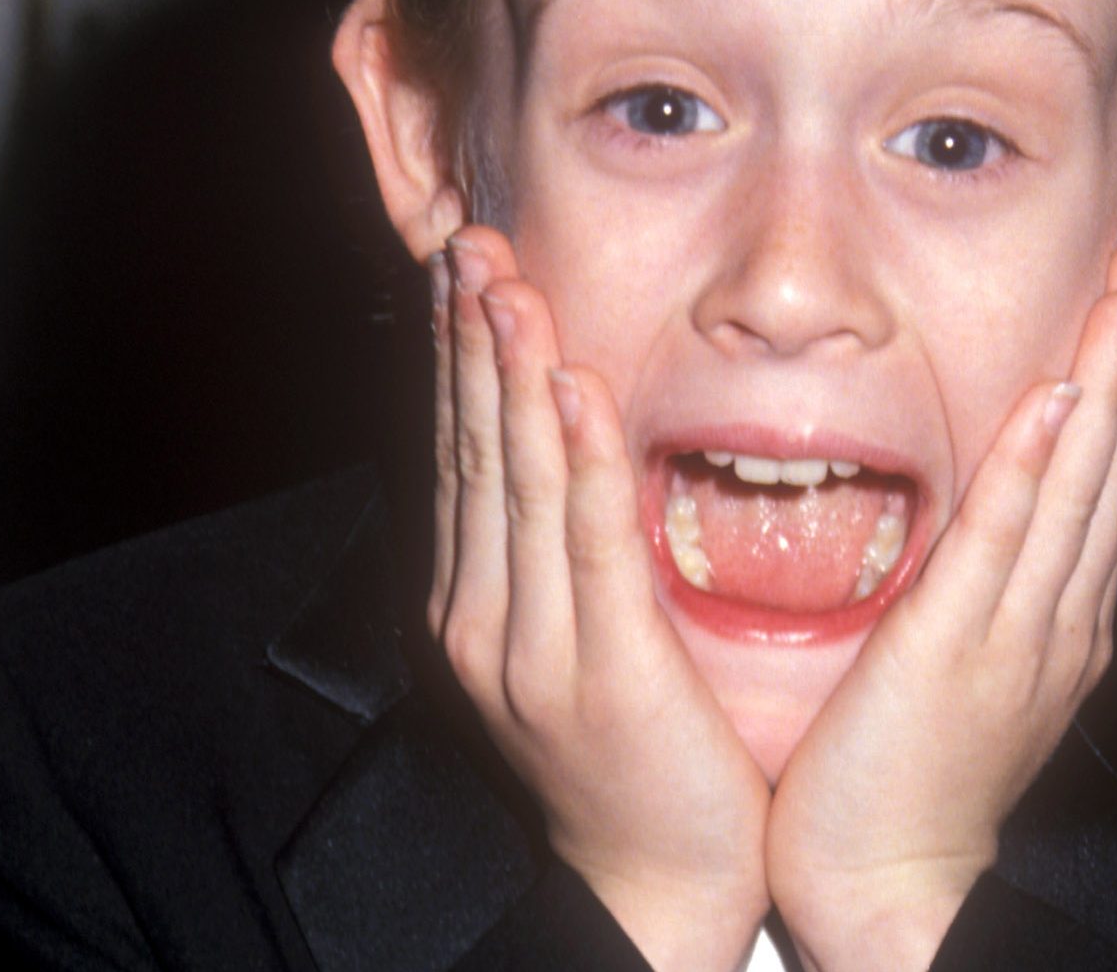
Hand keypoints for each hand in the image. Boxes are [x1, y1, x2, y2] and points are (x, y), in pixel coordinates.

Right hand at [431, 226, 772, 971]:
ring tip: (505, 281)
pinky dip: (578, 460)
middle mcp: (484, 615)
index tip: (459, 264)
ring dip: (511, 372)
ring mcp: (532, 646)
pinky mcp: (601, 671)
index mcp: (476, 601)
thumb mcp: (575, 635)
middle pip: (474, 448)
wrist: (659, 881)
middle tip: (465, 236)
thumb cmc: (634, 751)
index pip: (461, 451)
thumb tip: (561, 432)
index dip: (457, 353)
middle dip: (469, 337)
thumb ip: (557, 543)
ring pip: (518, 481)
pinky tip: (575, 391)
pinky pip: (588, 544)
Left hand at [763, 235, 1116, 971]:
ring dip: (1108, 377)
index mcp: (1060, 616)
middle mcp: (1061, 614)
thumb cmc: (904, 777)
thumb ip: (982, 583)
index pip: (1104, 472)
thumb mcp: (963, 662)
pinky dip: (1039, 466)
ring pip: (1080, 482)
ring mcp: (1022, 631)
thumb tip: (986, 508)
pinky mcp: (961, 649)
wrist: (890, 887)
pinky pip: (1006, 540)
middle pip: (1113, 458)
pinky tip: (1061, 398)